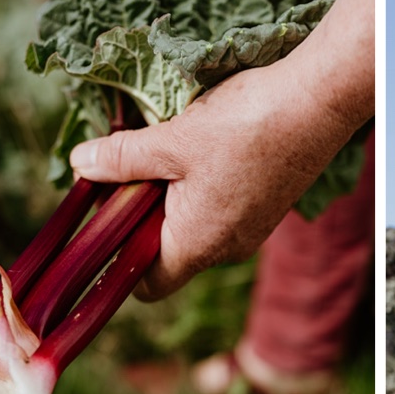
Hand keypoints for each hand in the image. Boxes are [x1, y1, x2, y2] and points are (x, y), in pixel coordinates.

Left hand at [67, 0, 373, 299]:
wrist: (313, 108)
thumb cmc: (243, 128)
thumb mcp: (169, 140)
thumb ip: (120, 159)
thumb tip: (81, 166)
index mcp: (198, 245)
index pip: (148, 285)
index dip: (117, 263)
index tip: (100, 221)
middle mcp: (225, 249)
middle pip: (166, 252)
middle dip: (138, 217)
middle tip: (120, 168)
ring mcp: (248, 231)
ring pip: (191, 227)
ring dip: (167, 196)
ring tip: (159, 150)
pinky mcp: (262, 209)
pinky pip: (216, 210)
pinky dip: (196, 188)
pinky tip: (195, 147)